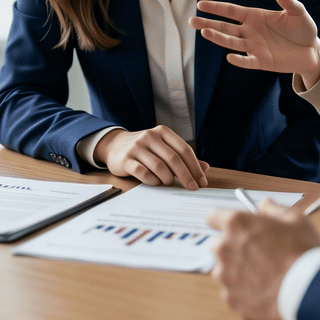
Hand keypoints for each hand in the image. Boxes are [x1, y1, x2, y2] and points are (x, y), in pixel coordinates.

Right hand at [94, 126, 208, 189]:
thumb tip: (205, 167)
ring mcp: (136, 147)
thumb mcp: (163, 148)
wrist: (114, 145)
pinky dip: (152, 180)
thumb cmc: (144, 149)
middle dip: (186, 176)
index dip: (195, 166)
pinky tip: (155, 182)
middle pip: (174, 158)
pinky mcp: (125, 159)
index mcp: (162, 132)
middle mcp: (150, 137)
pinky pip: (143, 172)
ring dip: (168, 179)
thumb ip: (183, 157)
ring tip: (169, 183)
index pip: (184, 149)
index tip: (202, 181)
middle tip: (192, 188)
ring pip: (159, 166)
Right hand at [190, 0, 319, 85]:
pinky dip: (239, 60)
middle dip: (209, 23)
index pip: (232, 11)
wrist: (312, 50)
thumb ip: (287, 1)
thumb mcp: (298, 11)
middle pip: (225, 27)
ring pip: (232, 42)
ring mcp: (254, 46)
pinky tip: (230, 57)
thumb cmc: (303, 29)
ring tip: (204, 32)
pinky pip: (248, 61)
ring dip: (218, 38)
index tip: (200, 4)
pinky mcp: (262, 61)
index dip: (216, 7)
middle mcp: (250, 31)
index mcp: (255, 17)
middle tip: (191, 21)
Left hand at [207, 200, 319, 319]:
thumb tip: (265, 204)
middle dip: (232, 248)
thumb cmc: (303, 252)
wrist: (310, 290)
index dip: (223, 221)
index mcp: (237, 225)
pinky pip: (232, 292)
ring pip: (223, 271)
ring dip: (236, 272)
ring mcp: (226, 276)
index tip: (233, 227)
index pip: (213, 217)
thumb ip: (274, 209)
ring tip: (262, 276)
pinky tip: (263, 291)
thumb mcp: (295, 219)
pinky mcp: (231, 298)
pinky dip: (243, 292)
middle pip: (217, 245)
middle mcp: (225, 249)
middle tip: (255, 253)